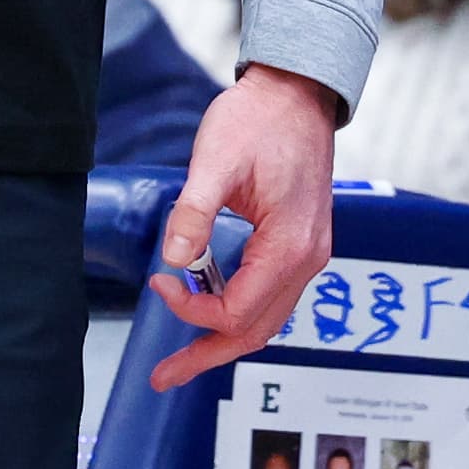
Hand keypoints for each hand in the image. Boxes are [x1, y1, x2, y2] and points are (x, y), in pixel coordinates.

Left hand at [146, 62, 340, 390]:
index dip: (194, 311)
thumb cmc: (259, 119)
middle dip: (207, 355)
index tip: (159, 285)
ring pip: (266, 317)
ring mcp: (309, 253)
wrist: (297, 92)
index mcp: (289, 246)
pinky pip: (272, 294)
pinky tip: (210, 307)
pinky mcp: (301, 243)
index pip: (239, 310)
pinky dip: (239, 310)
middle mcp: (308, 259)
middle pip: (257, 329)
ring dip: (223, 337)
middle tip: (164, 376)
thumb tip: (173, 261)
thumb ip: (194, 213)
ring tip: (182, 357)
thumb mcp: (216, 161)